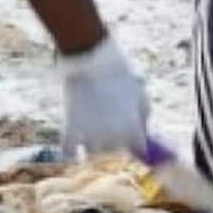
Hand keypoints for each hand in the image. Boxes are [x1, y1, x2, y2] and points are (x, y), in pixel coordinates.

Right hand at [59, 34, 151, 159]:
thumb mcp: (140, 92)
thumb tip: (142, 130)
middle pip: (114, 150)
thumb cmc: (118, 73)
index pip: (138, 147)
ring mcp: (90, 137)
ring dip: (93, 142)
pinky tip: (72, 140)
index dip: (133, 138)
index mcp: (133, 129)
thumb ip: (144, 114)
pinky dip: (70, 148)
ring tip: (90, 121)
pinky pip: (68, 152)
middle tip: (106, 120)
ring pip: (93, 152)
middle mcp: (113, 138)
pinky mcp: (69, 132)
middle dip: (113, 139)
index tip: (129, 132)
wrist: (90, 60)